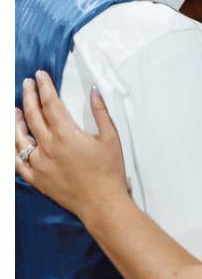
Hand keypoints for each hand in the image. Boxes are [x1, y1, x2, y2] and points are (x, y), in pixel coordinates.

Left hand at [15, 72, 129, 223]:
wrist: (102, 203)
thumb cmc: (109, 171)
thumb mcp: (110, 136)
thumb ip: (100, 111)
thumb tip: (94, 90)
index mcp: (66, 134)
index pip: (50, 103)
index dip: (44, 86)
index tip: (40, 75)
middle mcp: (48, 147)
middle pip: (32, 115)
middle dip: (29, 96)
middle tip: (28, 83)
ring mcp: (40, 164)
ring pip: (20, 138)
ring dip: (16, 121)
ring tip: (15, 109)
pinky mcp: (37, 179)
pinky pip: (19, 163)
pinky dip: (14, 150)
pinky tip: (15, 142)